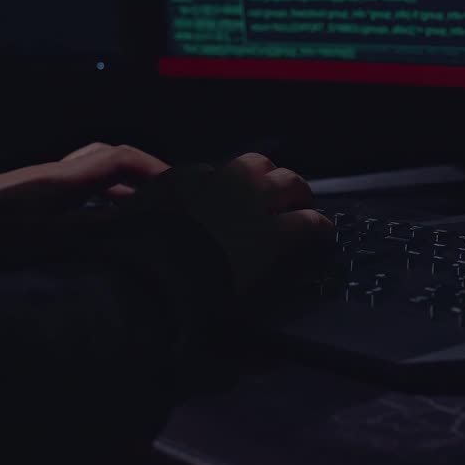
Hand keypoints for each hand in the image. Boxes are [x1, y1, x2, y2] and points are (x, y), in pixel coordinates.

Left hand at [0, 143, 170, 263]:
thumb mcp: (47, 237)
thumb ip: (92, 229)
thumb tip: (132, 226)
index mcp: (68, 177)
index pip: (122, 157)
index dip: (154, 168)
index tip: (179, 186)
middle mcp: (59, 171)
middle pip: (109, 157)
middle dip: (140, 172)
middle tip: (164, 195)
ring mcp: (44, 181)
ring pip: (93, 171)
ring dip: (119, 183)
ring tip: (141, 208)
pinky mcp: (32, 193)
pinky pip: (78, 185)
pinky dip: (99, 195)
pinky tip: (102, 220)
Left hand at [173, 153, 333, 294]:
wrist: (143, 277)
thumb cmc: (201, 299)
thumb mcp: (249, 301)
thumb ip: (276, 278)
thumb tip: (293, 271)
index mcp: (275, 233)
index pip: (314, 224)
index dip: (321, 232)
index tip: (320, 239)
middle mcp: (254, 197)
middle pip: (290, 182)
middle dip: (298, 195)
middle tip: (295, 207)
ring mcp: (218, 180)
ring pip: (255, 163)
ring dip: (263, 176)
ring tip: (259, 187)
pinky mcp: (184, 174)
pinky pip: (210, 168)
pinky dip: (218, 180)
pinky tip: (211, 191)